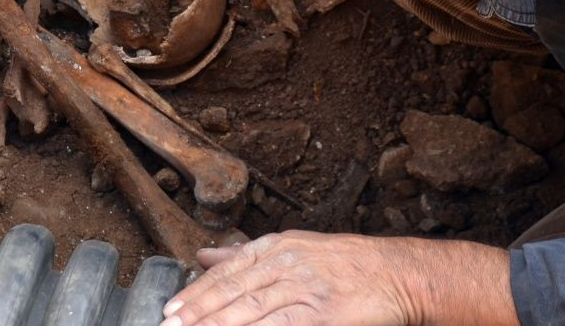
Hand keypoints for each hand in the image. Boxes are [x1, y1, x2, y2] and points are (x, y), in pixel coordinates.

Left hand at [161, 231, 419, 325]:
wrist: (395, 273)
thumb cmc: (343, 264)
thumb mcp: (293, 247)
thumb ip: (246, 255)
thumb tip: (203, 255)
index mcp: (278, 247)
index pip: (228, 270)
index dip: (198, 292)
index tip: (171, 308)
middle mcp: (288, 264)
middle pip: (234, 291)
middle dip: (198, 312)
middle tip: (169, 325)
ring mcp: (305, 290)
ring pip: (251, 310)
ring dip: (217, 325)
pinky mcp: (322, 317)